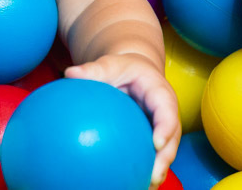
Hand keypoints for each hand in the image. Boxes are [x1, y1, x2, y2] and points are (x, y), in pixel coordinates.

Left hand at [65, 54, 180, 189]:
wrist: (134, 71)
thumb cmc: (122, 68)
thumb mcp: (110, 64)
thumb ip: (93, 69)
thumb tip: (69, 73)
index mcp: (160, 94)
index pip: (167, 111)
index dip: (165, 127)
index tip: (156, 143)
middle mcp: (167, 114)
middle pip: (172, 138)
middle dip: (164, 159)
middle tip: (152, 177)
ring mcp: (163, 128)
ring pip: (165, 152)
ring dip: (157, 171)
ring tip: (144, 187)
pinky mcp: (154, 138)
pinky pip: (152, 155)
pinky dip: (145, 170)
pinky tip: (130, 183)